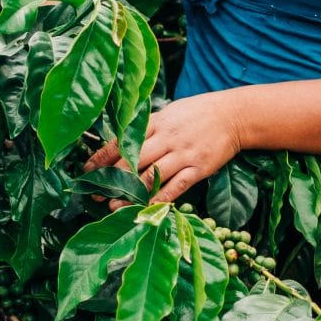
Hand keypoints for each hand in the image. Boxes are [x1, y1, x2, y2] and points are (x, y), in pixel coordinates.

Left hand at [86, 92, 244, 204]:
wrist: (234, 115)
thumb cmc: (198, 113)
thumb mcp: (169, 112)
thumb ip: (147, 127)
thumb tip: (120, 143)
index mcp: (157, 121)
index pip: (123, 139)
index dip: (102, 156)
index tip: (86, 170)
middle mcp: (168, 137)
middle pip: (133, 159)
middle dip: (111, 178)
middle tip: (94, 193)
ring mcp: (184, 153)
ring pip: (152, 176)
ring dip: (131, 193)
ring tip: (114, 206)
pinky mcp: (199, 168)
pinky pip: (176, 187)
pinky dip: (160, 199)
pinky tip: (146, 208)